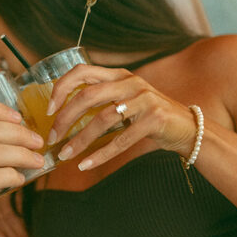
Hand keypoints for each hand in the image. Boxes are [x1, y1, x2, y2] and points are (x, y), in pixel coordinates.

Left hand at [45, 64, 196, 170]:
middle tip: (52, 138)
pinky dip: (101, 154)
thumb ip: (102, 101)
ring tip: (65, 155)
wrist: (188, 128)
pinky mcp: (154, 119)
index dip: (61, 88)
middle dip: (64, 118)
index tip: (48, 109)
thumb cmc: (149, 117)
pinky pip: (121, 139)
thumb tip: (63, 116)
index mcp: (119, 75)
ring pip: (102, 119)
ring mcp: (144, 99)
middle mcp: (130, 83)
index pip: (82, 71)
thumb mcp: (126, 101)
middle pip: (88, 96)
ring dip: (80, 140)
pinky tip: (86, 164)